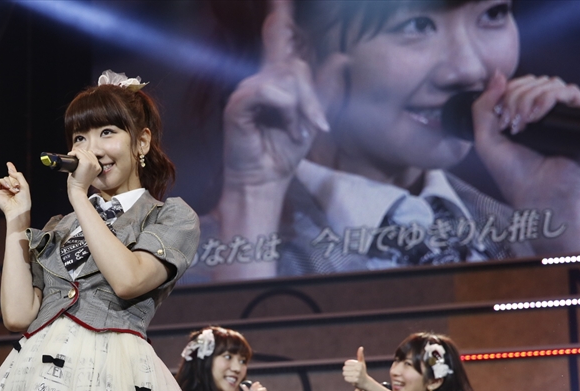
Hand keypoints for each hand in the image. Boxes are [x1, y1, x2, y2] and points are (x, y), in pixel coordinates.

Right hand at [0, 162, 31, 225]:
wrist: (18, 210)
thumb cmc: (24, 201)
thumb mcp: (25, 185)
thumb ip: (18, 175)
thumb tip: (10, 170)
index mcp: (17, 187)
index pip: (13, 177)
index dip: (11, 169)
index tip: (8, 163)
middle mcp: (9, 188)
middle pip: (10, 176)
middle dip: (14, 180)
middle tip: (18, 188)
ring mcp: (3, 190)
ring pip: (5, 178)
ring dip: (11, 182)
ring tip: (14, 191)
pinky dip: (3, 182)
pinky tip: (8, 187)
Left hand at [66, 147, 101, 197]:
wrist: (78, 190)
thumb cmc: (80, 184)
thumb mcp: (86, 173)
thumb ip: (85, 166)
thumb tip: (78, 157)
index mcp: (98, 167)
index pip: (91, 155)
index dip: (83, 154)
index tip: (77, 157)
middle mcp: (96, 164)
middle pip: (87, 152)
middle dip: (79, 153)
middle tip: (73, 156)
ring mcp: (91, 163)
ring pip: (83, 152)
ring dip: (76, 153)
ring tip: (71, 156)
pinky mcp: (85, 162)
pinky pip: (78, 153)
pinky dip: (73, 153)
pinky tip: (70, 155)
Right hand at [220, 1, 334, 187]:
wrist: (266, 181)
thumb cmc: (283, 154)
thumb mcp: (313, 120)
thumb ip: (324, 90)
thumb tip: (340, 58)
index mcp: (274, 82)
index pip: (277, 43)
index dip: (280, 20)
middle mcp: (258, 81)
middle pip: (295, 65)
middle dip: (311, 97)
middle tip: (316, 126)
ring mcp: (246, 90)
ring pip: (286, 78)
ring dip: (300, 107)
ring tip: (296, 132)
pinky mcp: (239, 103)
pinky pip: (271, 91)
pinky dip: (285, 109)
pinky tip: (284, 127)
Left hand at [342, 347, 369, 388]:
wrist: (365, 382)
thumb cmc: (362, 371)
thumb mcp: (362, 363)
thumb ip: (360, 355)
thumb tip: (361, 347)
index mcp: (359, 364)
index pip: (346, 363)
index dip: (348, 366)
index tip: (353, 368)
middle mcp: (359, 369)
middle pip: (344, 368)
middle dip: (346, 371)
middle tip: (352, 373)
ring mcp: (358, 375)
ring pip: (344, 373)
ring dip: (346, 375)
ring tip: (352, 376)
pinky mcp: (355, 380)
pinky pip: (346, 378)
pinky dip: (347, 379)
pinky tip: (352, 379)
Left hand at [472, 72, 579, 250]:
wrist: (539, 197)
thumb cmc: (514, 175)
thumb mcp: (486, 141)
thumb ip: (482, 108)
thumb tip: (497, 75)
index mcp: (526, 116)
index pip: (518, 86)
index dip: (506, 94)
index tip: (500, 119)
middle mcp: (548, 113)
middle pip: (533, 82)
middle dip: (516, 97)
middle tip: (511, 123)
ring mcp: (567, 115)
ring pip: (550, 83)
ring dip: (530, 97)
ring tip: (523, 123)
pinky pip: (572, 92)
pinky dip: (550, 97)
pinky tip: (537, 116)